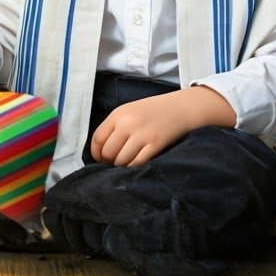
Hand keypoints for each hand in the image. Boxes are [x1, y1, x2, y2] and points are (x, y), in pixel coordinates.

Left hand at [90, 86, 236, 166]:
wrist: (180, 108)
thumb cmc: (153, 111)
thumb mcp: (129, 111)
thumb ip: (114, 127)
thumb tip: (101, 151)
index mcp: (118, 114)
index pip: (98, 138)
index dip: (96, 152)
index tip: (100, 158)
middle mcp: (128, 124)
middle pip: (108, 152)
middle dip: (108, 161)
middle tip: (114, 163)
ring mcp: (142, 135)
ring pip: (121, 161)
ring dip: (121, 166)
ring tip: (126, 163)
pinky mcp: (155, 145)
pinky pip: (137, 163)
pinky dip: (133, 167)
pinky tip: (135, 164)